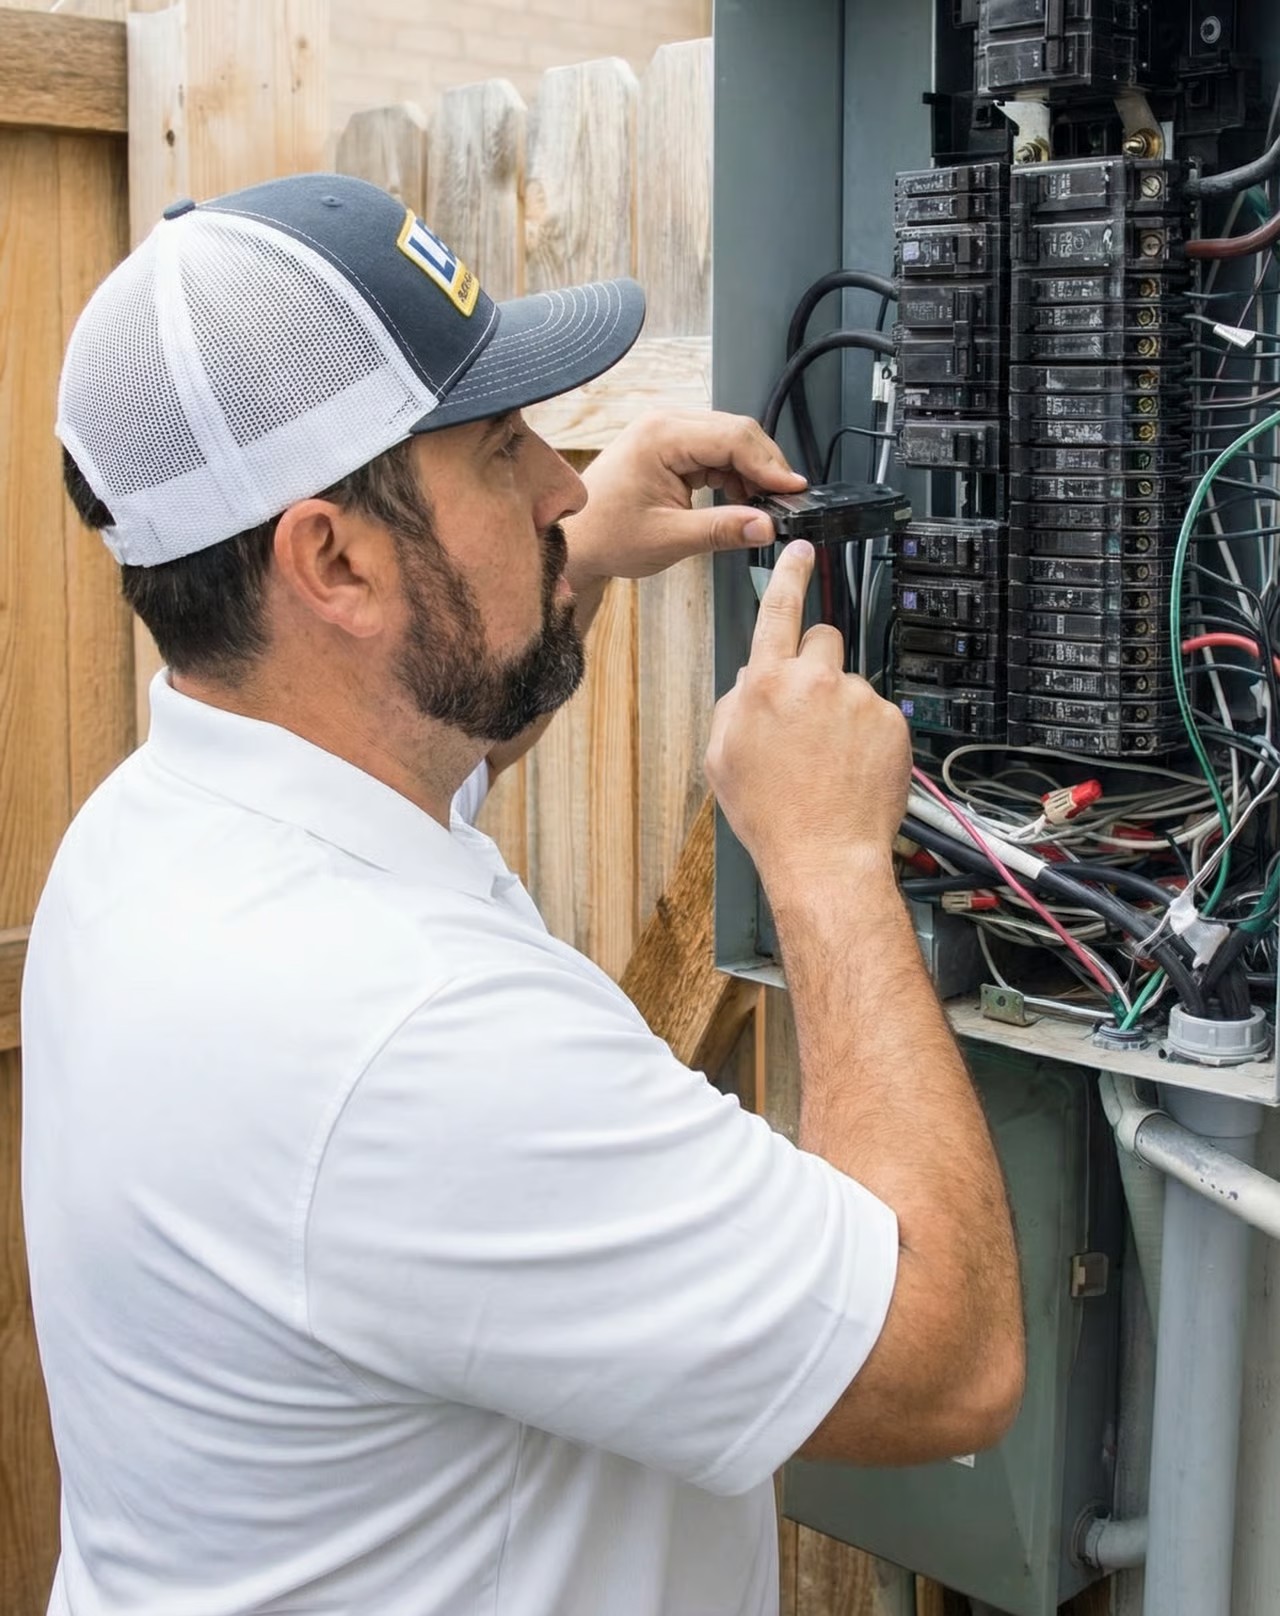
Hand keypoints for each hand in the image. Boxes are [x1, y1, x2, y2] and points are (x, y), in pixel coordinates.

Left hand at [561, 409, 806, 592]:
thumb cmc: (607, 536)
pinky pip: (715, 453)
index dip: (769, 465)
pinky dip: (734, 475)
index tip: (793, 491)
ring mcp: (667, 432)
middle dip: (764, 467)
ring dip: (751, 472)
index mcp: (662, 435)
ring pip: (729, 442)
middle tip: (785, 502)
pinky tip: (740, 500)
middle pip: (736, 433)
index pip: (734, 438)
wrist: (576, 541)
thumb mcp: (671, 538)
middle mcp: (665, 423)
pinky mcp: (670, 447)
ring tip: (762, 507)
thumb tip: (767, 526)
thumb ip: (723, 530)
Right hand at [704, 541, 910, 892]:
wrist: (824, 855)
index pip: (779, 609)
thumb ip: (734, 705)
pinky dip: (868, 735)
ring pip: (851, 684)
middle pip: (824, 639)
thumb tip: (752, 681)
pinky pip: (879, 714)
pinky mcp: (892, 721)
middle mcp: (814, 682)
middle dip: (818, 663)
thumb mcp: (722, 758)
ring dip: (842, 709)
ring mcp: (857, 700)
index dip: (789, 573)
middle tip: (812, 708)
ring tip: (830, 760)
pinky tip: (852, 769)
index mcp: (766, 685)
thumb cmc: (772, 815)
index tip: (799, 550)